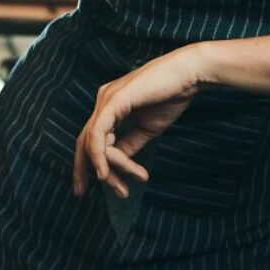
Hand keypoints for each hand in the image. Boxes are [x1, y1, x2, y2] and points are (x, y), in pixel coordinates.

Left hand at [73, 45, 204, 198]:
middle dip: (81, 169)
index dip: (93, 164)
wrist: (189, 75)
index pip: (92, 138)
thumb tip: (114, 164)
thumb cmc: (171, 97)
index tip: (110, 187)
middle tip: (80, 193)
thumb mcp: (147, 128)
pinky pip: (98, 134)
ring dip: (107, 170)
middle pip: (83, 141)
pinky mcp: (113, 101)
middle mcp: (103, 100)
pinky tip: (104, 174)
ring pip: (92, 143)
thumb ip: (129, 144)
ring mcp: (106, 99)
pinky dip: (100, 156)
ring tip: (125, 188)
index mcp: (110, 106)